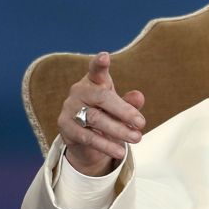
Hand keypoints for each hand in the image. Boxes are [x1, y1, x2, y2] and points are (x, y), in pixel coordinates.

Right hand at [56, 51, 145, 175]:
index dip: (99, 64)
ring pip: (95, 118)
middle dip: (123, 111)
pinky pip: (87, 137)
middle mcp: (79, 92)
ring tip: (137, 138)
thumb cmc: (106, 117)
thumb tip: (139, 97)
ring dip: (118, 130)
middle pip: (101, 97)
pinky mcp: (66, 127)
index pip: (96, 71)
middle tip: (141, 123)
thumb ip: (129, 104)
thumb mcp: (120, 111)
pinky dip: (105, 145)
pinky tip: (119, 151)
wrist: (87, 142)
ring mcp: (70, 109)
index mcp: (94, 82)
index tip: (105, 56)